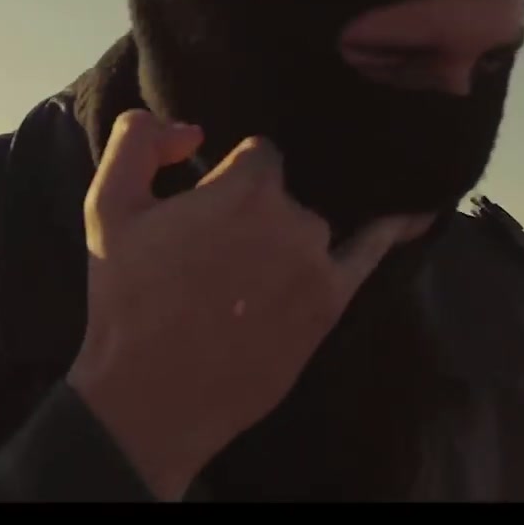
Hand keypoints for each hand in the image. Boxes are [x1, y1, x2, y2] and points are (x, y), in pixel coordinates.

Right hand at [67, 110, 433, 500]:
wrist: (150, 396)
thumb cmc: (125, 299)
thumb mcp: (107, 206)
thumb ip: (139, 139)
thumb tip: (188, 128)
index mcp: (245, 187)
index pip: (258, 155)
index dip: (227, 178)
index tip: (204, 206)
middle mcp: (294, 218)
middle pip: (284, 192)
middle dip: (254, 210)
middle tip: (214, 251)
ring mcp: (319, 263)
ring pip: (311, 226)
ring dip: (286, 236)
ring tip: (247, 273)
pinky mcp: (330, 305)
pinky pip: (371, 253)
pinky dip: (393, 230)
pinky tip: (417, 216)